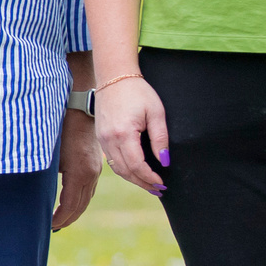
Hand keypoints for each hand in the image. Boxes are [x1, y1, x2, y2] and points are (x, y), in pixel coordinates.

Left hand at [51, 109, 102, 229]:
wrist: (79, 108)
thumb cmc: (58, 128)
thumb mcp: (48, 153)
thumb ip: (45, 175)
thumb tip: (34, 196)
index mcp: (79, 174)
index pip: (70, 206)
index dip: (59, 218)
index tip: (47, 225)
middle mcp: (91, 174)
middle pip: (80, 206)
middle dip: (67, 219)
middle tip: (52, 228)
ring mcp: (96, 169)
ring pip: (86, 198)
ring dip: (74, 211)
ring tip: (61, 220)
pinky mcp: (95, 164)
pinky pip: (89, 189)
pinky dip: (79, 199)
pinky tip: (70, 202)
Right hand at [95, 75, 169, 197]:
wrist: (114, 76)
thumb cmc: (137, 91)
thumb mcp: (156, 112)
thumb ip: (160, 138)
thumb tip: (164, 161)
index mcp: (123, 134)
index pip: (136, 165)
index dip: (150, 177)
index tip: (162, 183)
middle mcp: (109, 140)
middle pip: (125, 171)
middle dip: (142, 182)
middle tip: (158, 189)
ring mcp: (102, 139)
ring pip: (117, 168)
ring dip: (133, 178)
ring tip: (148, 184)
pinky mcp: (101, 137)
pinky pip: (111, 159)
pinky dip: (123, 169)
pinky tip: (134, 171)